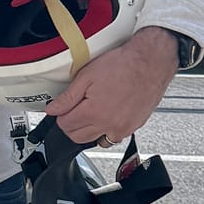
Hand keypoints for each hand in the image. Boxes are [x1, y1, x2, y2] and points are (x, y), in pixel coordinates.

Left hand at [42, 28, 179, 148]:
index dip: (60, 115)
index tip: (63, 109)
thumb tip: (53, 109)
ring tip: (91, 113)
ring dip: (88, 131)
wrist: (150, 62)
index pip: (65, 125)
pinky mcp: (134, 127)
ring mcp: (123, 128)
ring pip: (96, 141)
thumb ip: (68, 97)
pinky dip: (106, 132)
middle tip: (74, 110)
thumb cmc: (123, 65)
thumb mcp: (87, 76)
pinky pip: (114, 138)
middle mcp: (109, 125)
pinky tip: (106, 118)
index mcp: (94, 112)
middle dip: (71, 125)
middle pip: (78, 137)